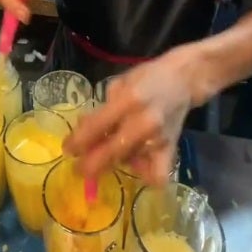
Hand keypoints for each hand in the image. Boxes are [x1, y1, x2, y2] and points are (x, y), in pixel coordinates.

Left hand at [63, 46, 196, 185]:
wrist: (183, 79)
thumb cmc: (147, 77)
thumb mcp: (119, 84)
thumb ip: (102, 108)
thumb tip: (82, 131)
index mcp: (128, 99)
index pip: (96, 126)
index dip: (78, 142)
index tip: (67, 150)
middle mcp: (144, 121)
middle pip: (110, 152)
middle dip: (90, 165)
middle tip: (79, 168)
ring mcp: (159, 138)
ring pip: (127, 162)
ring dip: (113, 163)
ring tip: (108, 154)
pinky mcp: (171, 148)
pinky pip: (156, 174)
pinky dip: (144, 175)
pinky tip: (136, 166)